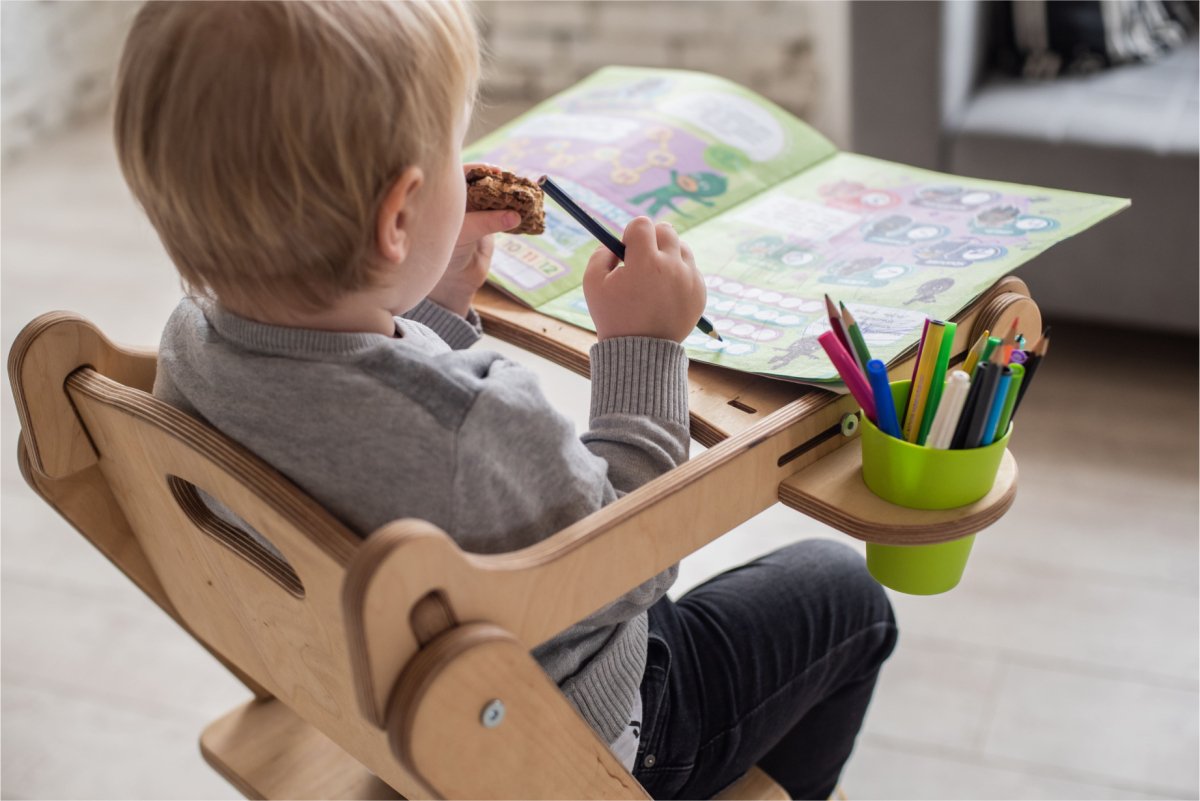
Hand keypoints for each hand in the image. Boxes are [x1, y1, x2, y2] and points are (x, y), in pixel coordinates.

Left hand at [426, 164, 520, 316]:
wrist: (457, 277)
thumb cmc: (450, 252)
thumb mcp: (466, 233)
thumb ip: (487, 222)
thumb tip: (515, 215)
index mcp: (450, 196)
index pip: (464, 174)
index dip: (480, 169)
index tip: (496, 171)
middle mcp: (464, 199)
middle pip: (485, 182)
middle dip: (500, 181)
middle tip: (515, 181)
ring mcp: (479, 210)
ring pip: (497, 196)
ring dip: (511, 195)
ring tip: (525, 193)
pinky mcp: (492, 221)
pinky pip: (506, 211)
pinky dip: (517, 209)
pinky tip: (527, 209)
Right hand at [582, 217, 705, 341]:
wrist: (640, 352)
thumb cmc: (613, 316)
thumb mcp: (593, 284)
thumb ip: (601, 254)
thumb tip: (616, 241)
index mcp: (645, 262)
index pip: (642, 224)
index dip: (631, 233)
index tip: (628, 249)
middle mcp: (672, 267)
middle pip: (666, 230)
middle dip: (652, 239)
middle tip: (641, 258)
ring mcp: (690, 279)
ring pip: (681, 248)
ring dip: (667, 255)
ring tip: (654, 277)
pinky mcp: (700, 292)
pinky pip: (691, 269)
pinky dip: (679, 275)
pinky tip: (665, 293)